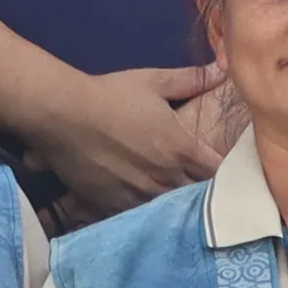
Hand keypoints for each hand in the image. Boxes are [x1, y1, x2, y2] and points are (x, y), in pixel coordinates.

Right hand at [32, 64, 237, 216]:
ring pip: (171, 211)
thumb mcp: (153, 81)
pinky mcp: (114, 206)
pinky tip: (146, 208)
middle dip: (203, 193)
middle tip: (204, 189)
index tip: (225, 171)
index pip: (218, 173)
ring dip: (176, 206)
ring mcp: (140, 195)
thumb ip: (191, 79)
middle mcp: (165, 177)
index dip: (225, 174)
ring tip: (178, 202)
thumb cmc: (110, 95)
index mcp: (180, 148)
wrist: (63, 113)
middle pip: (197, 197)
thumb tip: (222, 68)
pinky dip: (146, 214)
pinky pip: (140, 219)